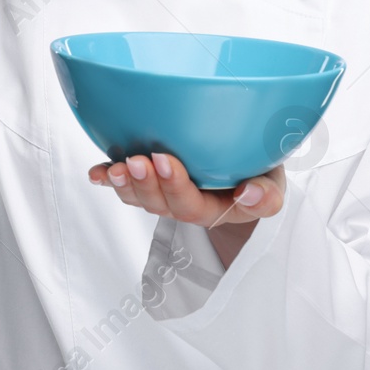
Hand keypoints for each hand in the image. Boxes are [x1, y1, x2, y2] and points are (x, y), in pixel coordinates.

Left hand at [87, 152, 285, 227]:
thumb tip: (250, 195)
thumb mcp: (273, 186)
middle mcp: (183, 203)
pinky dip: (108, 178)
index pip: (190, 206)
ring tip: (115, 167)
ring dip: (123, 184)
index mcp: (213, 209)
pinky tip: (96, 172)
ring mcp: (163, 191)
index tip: (166, 160)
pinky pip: (126, 183)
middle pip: (158, 204)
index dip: (174, 186)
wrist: (249, 164)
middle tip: (136, 161)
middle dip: (144, 184)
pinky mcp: (149, 177)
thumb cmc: (260, 174)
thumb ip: (266, 196)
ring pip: (138, 196)